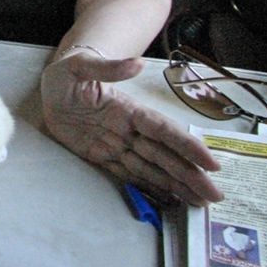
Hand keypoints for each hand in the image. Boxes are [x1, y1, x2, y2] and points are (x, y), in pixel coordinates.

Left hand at [40, 51, 222, 205]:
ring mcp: (116, 144)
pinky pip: (128, 175)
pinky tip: (168, 200)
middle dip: (190, 175)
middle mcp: (129, 130)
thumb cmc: (68, 72)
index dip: (187, 147)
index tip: (210, 163)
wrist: (51, 87)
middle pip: (165, 155)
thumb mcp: (81, 66)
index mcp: (128, 109)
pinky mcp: (100, 157)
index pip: (163, 130)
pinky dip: (149, 188)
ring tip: (200, 202)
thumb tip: (137, 63)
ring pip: (152, 169)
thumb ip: (108, 68)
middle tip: (215, 195)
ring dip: (176, 185)